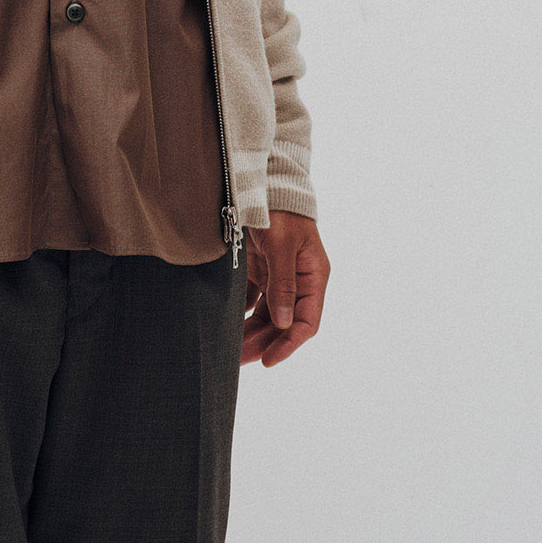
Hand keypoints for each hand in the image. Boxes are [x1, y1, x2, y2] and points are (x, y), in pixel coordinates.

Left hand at [240, 210, 327, 366]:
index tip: (269, 361)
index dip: (289, 344)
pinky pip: (254, 299)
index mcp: (313, 277)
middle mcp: (299, 281)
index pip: (306, 322)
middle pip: (284, 323)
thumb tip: (284, 324)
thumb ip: (283, 284)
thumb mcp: (282, 246)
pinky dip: (243, 313)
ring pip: (268, 315)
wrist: (264, 181)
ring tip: (230, 350)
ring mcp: (280, 276)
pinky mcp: (262, 269)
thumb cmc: (280, 211)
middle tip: (238, 360)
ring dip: (251, 332)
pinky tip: (228, 326)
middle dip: (264, 343)